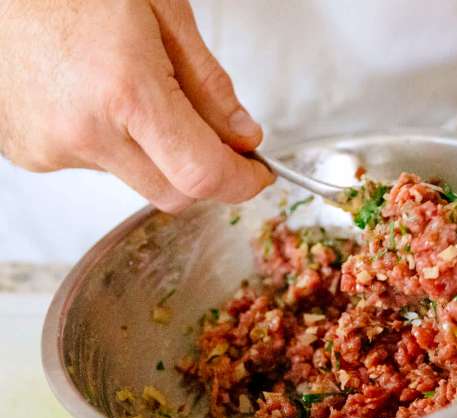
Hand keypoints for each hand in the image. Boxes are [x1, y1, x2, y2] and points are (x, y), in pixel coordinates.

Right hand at [0, 0, 273, 211]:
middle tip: (213, 137)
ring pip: (137, 180)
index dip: (241, 182)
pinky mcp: (31, 153)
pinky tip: (98, 100)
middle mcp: (84, 131)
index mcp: (124, 92)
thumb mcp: (163, 13)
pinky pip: (97, 166)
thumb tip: (243, 137)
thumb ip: (210, 86)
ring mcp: (51, 148)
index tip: (257, 173)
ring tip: (132, 92)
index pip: (201, 175)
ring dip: (155, 154)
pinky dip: (115, 144)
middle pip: (173, 192)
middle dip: (203, 172)